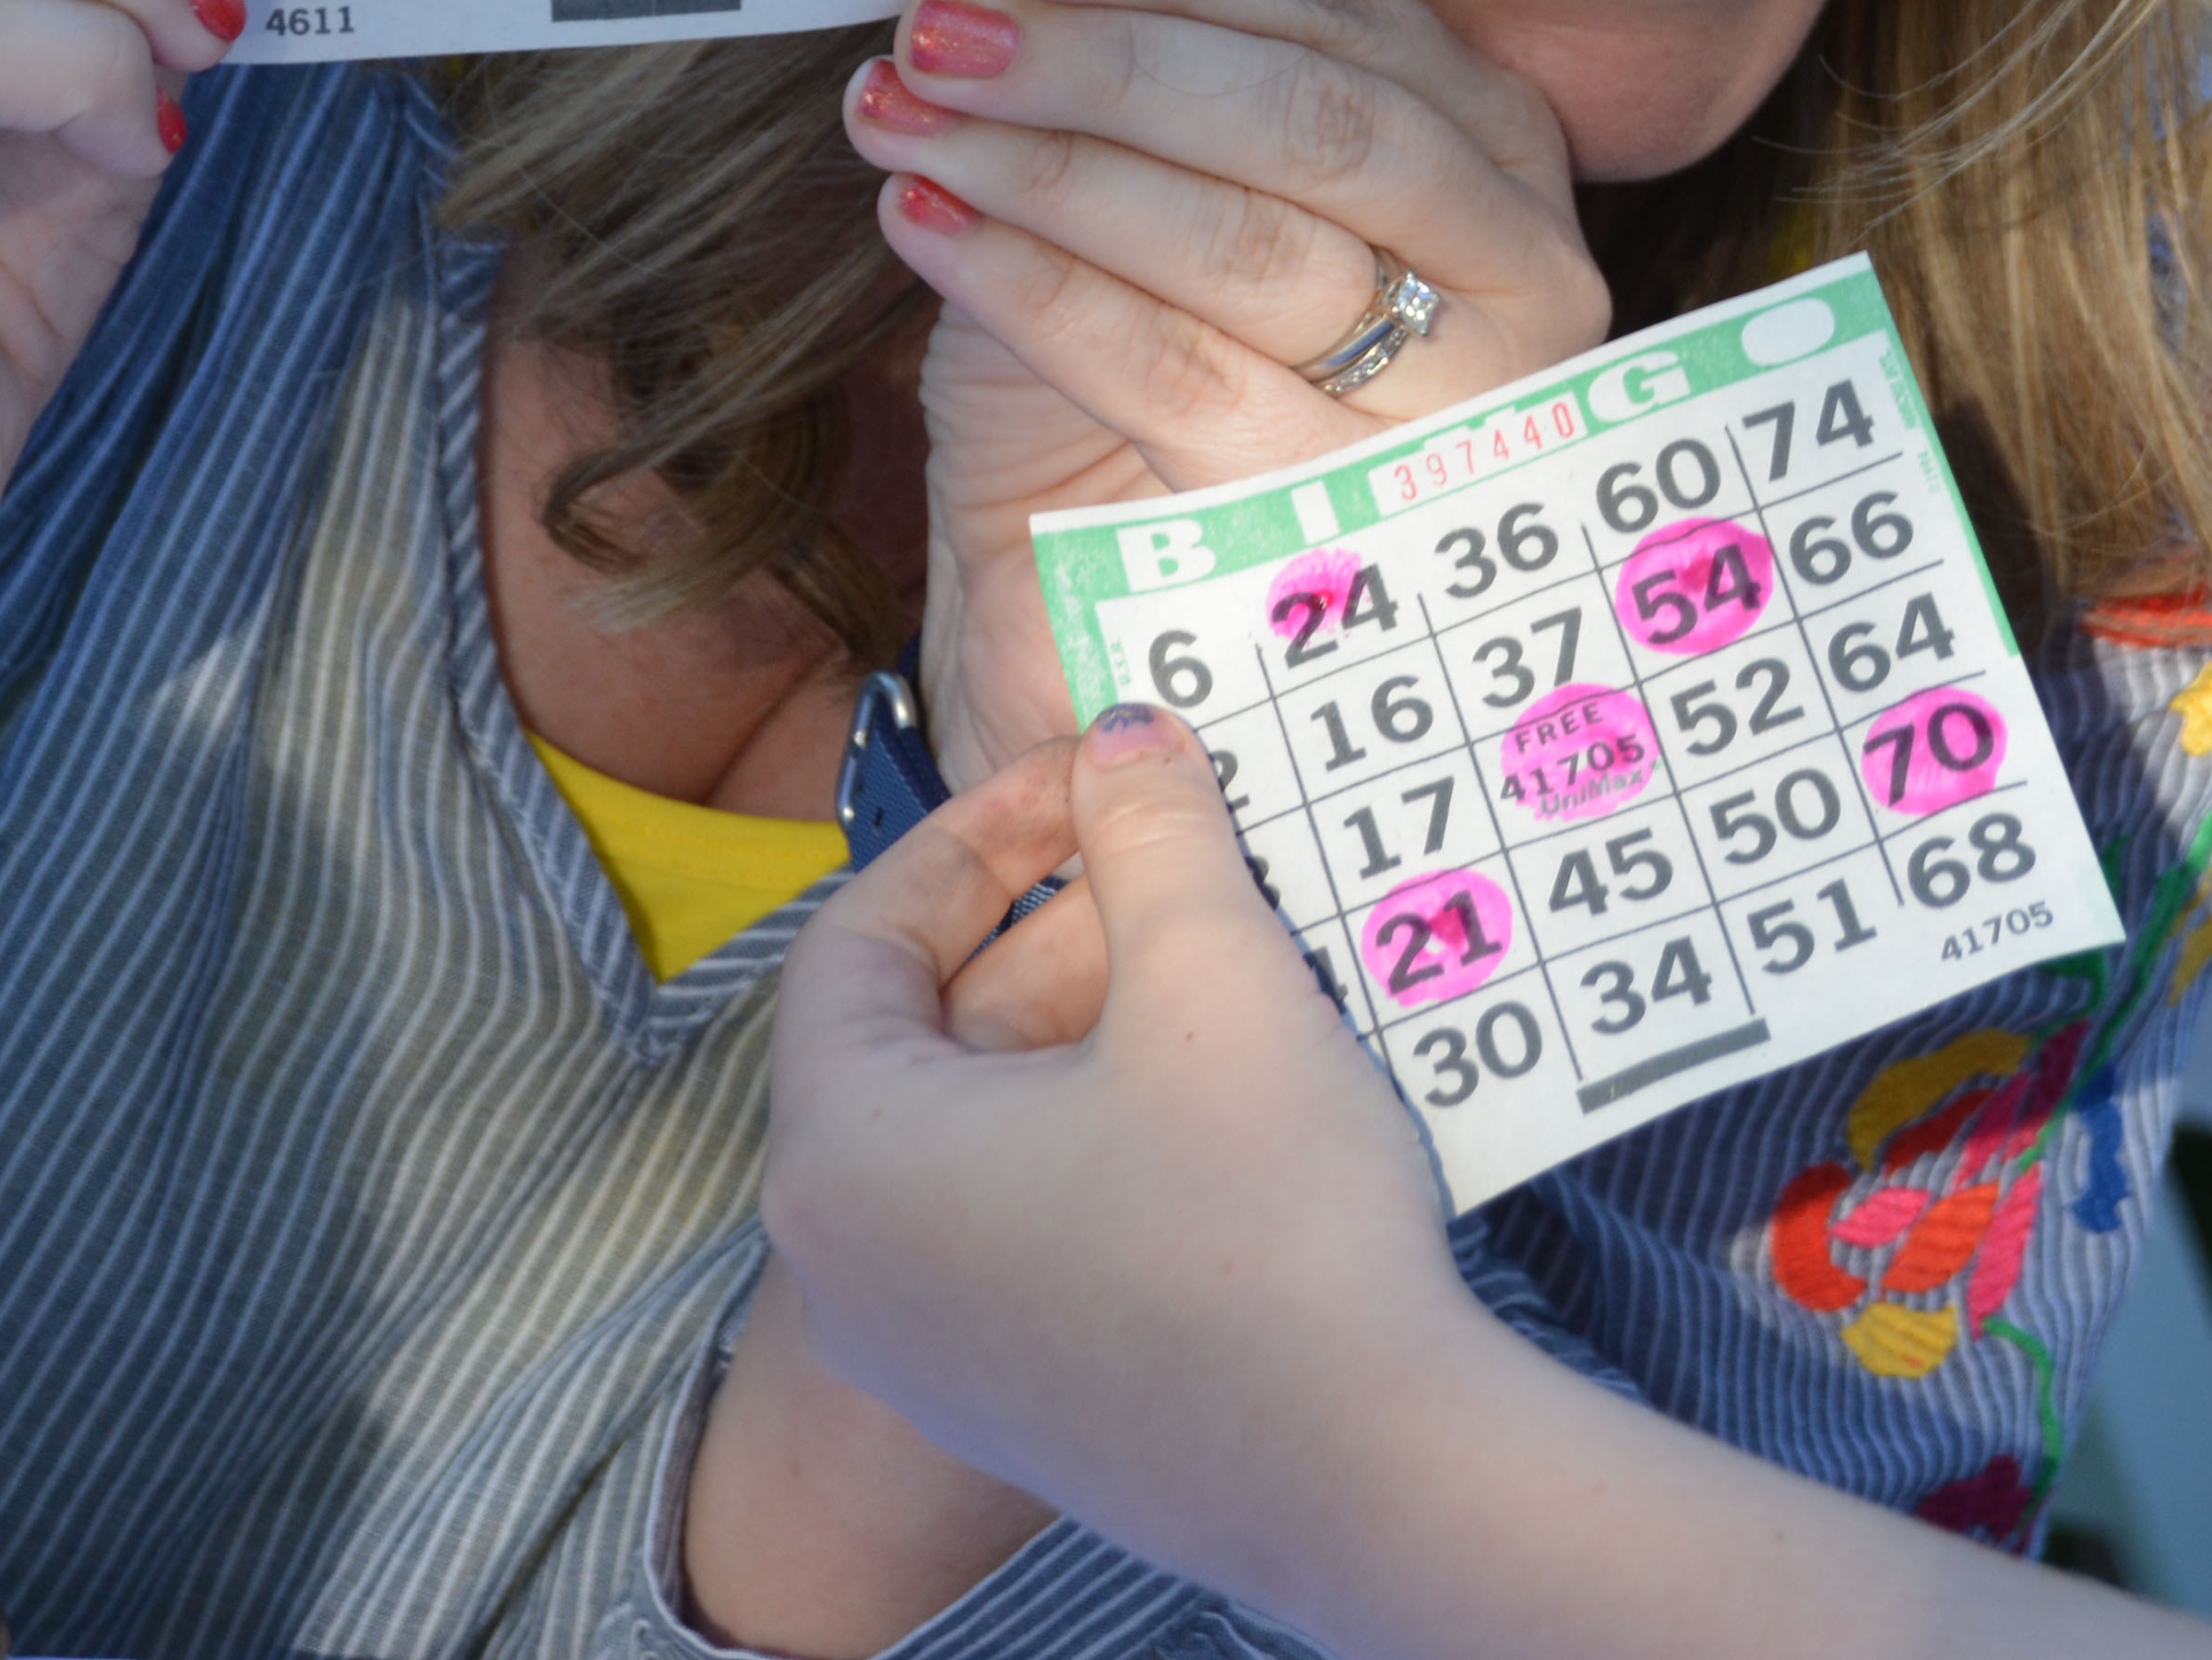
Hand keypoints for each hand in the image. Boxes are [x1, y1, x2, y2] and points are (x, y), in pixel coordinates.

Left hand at [761, 714, 1490, 1610]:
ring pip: (980, 1133)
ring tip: (1230, 966)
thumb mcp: (1214, 982)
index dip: (979, 832)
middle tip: (1184, 862)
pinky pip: (1019, 1225)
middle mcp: (848, 1262)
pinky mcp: (1014, 1400)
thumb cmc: (1266, 1225)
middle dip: (1061, 927)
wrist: (1367, 1475)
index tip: (1093, 779)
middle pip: (923, 1037)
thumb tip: (1126, 735)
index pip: (857, 939)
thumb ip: (1155, 834)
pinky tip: (1228, 1099)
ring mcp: (927, 1349)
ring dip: (1090, 1028)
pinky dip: (1098, 1135)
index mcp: (845, 1153)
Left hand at [846, 0, 1609, 783]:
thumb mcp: (1167, 190)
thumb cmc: (1145, 371)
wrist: (1129, 608)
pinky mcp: (1351, 517)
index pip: (1337, 12)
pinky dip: (1039, 288)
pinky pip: (1179, 373)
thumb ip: (1133, 75)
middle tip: (943, 27)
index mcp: (1493, 145)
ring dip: (1053, 164)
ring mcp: (1460, 403)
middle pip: (1312, 122)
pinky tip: (930, 229)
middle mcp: (1520, 266)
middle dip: (1108, 58)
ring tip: (906, 116)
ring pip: (1251, 245)